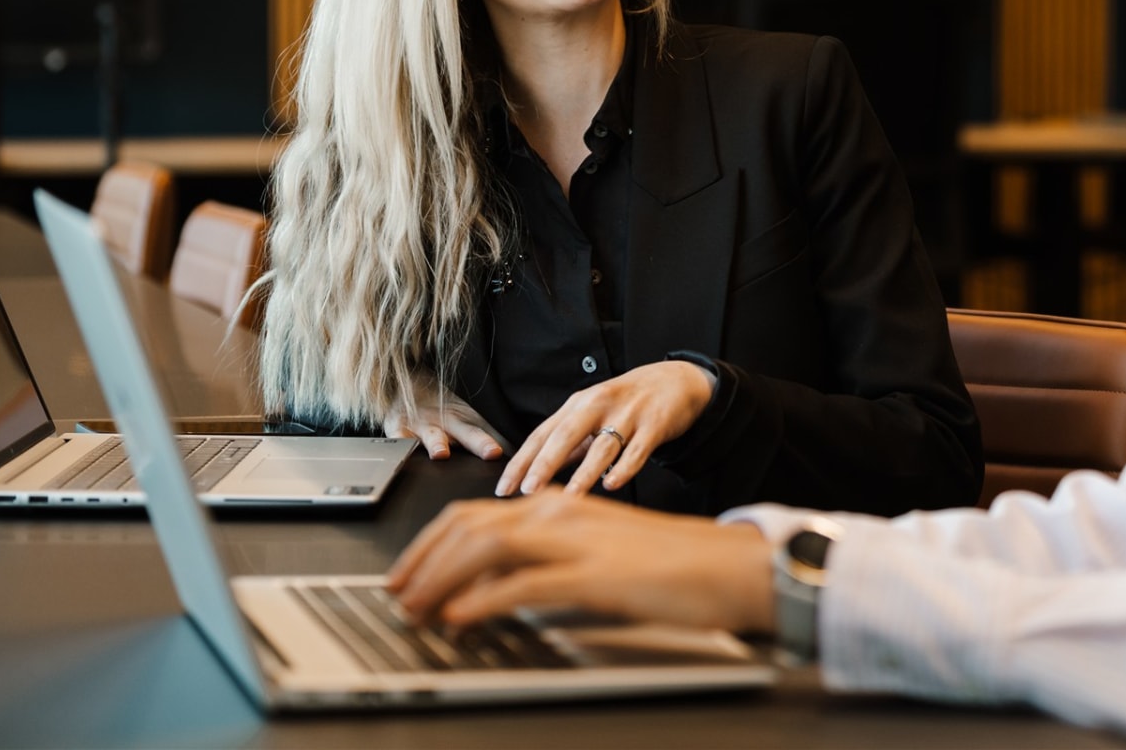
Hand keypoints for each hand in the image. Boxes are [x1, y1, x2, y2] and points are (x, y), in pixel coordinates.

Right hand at [381, 375, 508, 460]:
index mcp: (466, 421)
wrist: (404, 384)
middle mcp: (446, 421)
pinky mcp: (398, 428)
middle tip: (491, 451)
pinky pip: (397, 437)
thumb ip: (489, 437)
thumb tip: (516, 456)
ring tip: (441, 453)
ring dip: (437, 442)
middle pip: (466, 431)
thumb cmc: (440, 409)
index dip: (496, 442)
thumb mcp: (467, 420)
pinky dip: (399, 444)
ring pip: (431, 435)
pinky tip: (401, 450)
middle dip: (479, 442)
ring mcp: (422, 425)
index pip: (486, 433)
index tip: (505, 453)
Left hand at [387, 490, 774, 633]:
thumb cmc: (670, 566)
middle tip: (396, 594)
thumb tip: (492, 587)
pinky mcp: (594, 574)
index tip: (405, 574)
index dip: (429, 545)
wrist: (729, 567)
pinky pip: (524, 583)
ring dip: (440, 578)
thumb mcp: (595, 555)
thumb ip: (546, 561)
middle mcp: (560, 513)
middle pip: (469, 525)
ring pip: (486, 546)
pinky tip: (459, 617)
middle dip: (422, 560)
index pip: (474, 516)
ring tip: (415, 608)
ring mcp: (576, 540)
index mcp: (559, 506)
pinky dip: (481, 600)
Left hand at [496, 360, 715, 496]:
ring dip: (584, 472)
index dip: (522, 461)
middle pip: (566, 434)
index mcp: (578, 405)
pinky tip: (612, 484)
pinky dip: (625, 467)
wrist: (676, 380)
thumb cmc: (627, 403)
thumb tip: (536, 473)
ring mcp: (628, 414)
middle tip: (527, 491)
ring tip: (569, 498)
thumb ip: (568, 445)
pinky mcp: (655, 424)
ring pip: (603, 445)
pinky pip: (638, 449)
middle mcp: (598, 405)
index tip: (504, 488)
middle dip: (545, 463)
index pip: (542, 434)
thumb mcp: (593, 416)